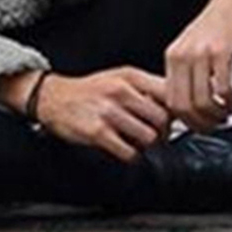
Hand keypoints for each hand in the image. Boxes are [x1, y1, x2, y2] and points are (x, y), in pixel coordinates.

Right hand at [34, 66, 172, 163]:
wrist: (54, 97)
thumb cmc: (91, 89)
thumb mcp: (120, 78)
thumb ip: (147, 87)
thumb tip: (175, 103)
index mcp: (131, 76)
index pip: (168, 92)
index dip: (177, 109)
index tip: (176, 117)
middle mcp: (121, 91)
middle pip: (162, 118)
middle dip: (164, 131)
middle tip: (158, 135)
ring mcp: (109, 112)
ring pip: (149, 137)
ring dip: (147, 145)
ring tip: (139, 141)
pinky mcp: (98, 132)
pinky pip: (129, 152)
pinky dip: (131, 155)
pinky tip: (125, 148)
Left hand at [164, 0, 231, 133]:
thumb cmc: (221, 21)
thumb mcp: (194, 45)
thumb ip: (189, 69)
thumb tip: (192, 103)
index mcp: (172, 56)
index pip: (169, 101)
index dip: (186, 120)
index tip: (201, 125)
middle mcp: (181, 55)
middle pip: (182, 106)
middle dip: (201, 123)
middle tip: (217, 124)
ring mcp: (200, 53)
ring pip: (200, 102)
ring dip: (217, 115)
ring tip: (229, 111)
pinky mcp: (221, 50)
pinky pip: (221, 89)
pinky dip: (229, 101)